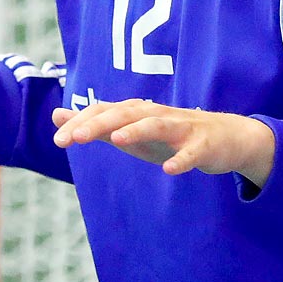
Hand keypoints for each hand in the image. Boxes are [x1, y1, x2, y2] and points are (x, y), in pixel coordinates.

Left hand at [51, 99, 275, 185]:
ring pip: (157, 125)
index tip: (59, 140)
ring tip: (117, 140)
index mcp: (137, 113)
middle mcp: (156, 115)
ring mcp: (181, 128)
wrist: (225, 138)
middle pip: (125, 115)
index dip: (81, 123)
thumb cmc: (169, 136)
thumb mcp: (128, 131)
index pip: (104, 112)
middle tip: (75, 138)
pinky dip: (181, 160)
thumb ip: (94, 124)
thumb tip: (57, 116)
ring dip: (137, 131)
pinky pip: (192, 153)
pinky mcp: (203, 145)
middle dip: (99, 124)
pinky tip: (170, 170)